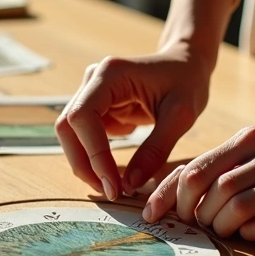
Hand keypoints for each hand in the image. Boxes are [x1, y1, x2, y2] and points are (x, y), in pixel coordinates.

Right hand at [55, 42, 213, 200]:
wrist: (186, 63)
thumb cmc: (187, 81)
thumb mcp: (181, 116)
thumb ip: (156, 149)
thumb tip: (129, 184)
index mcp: (110, 74)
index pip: (83, 117)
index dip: (92, 153)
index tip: (114, 184)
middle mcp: (93, 80)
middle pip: (67, 128)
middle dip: (84, 164)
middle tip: (110, 192)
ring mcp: (90, 94)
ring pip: (71, 135)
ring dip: (87, 164)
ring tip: (113, 187)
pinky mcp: (95, 108)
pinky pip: (85, 138)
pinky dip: (95, 159)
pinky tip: (115, 171)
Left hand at [143, 113, 254, 240]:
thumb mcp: (254, 153)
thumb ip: (218, 167)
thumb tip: (168, 196)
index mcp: (250, 139)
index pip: (195, 170)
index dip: (168, 197)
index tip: (153, 215)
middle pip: (213, 190)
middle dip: (196, 215)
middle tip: (198, 225)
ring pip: (237, 209)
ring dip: (220, 227)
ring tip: (222, 230)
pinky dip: (249, 236)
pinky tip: (249, 234)